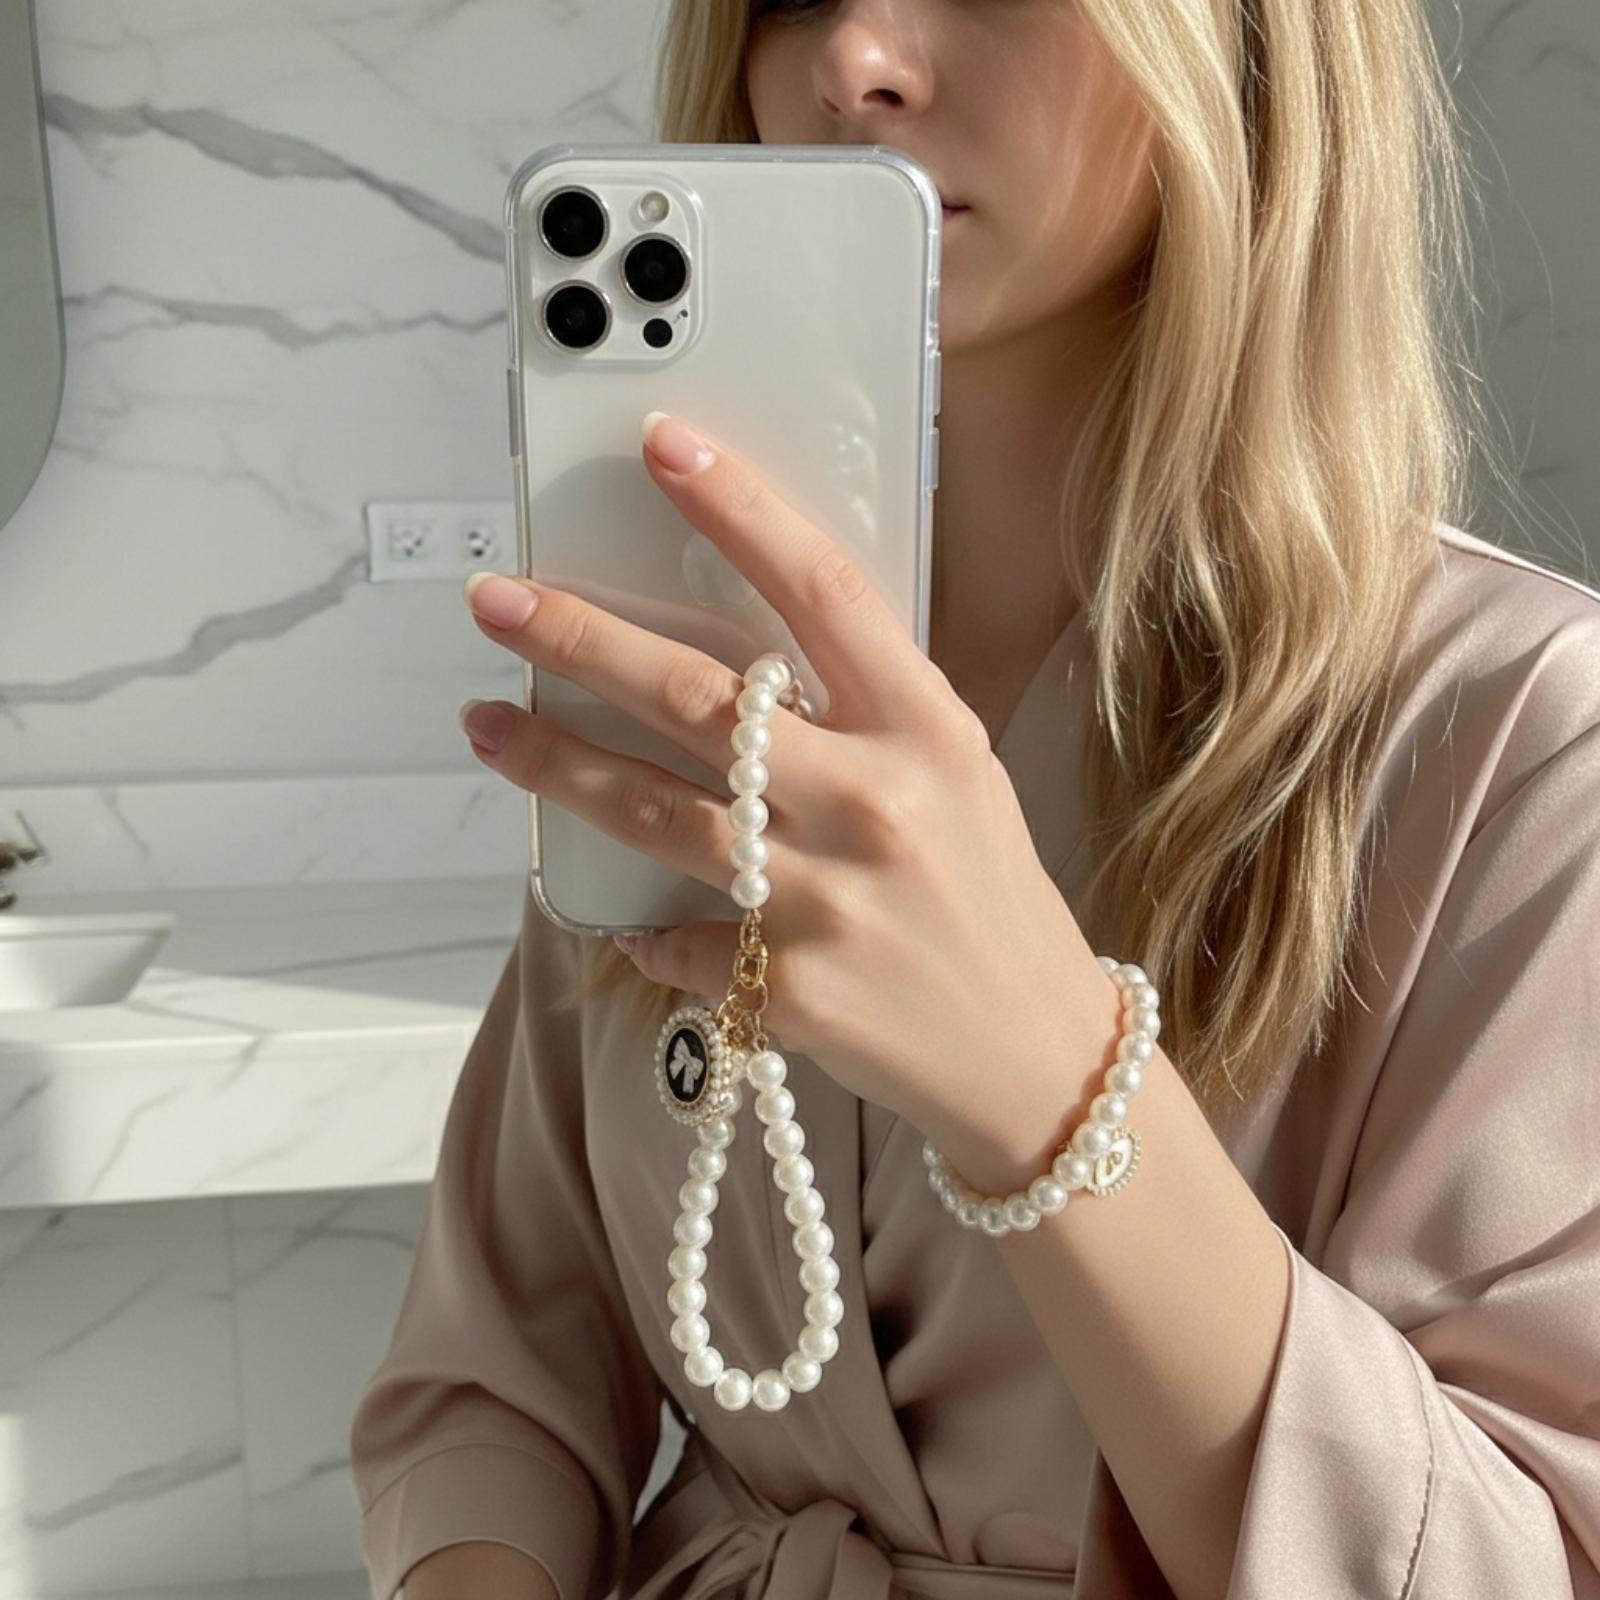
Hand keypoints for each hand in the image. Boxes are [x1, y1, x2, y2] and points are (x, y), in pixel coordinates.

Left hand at [459, 410, 1099, 1141]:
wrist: (1033, 1054)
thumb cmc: (990, 901)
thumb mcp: (958, 777)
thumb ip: (864, 716)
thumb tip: (740, 663)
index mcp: (927, 732)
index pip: (822, 591)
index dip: (739, 509)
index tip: (663, 448)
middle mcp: (874, 804)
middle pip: (697, 697)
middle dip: (579, 639)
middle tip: (497, 602)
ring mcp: (823, 901)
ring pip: (653, 811)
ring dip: (554, 765)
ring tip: (488, 726)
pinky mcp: (782, 989)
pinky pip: (673, 938)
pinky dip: (644, 924)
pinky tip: (634, 914)